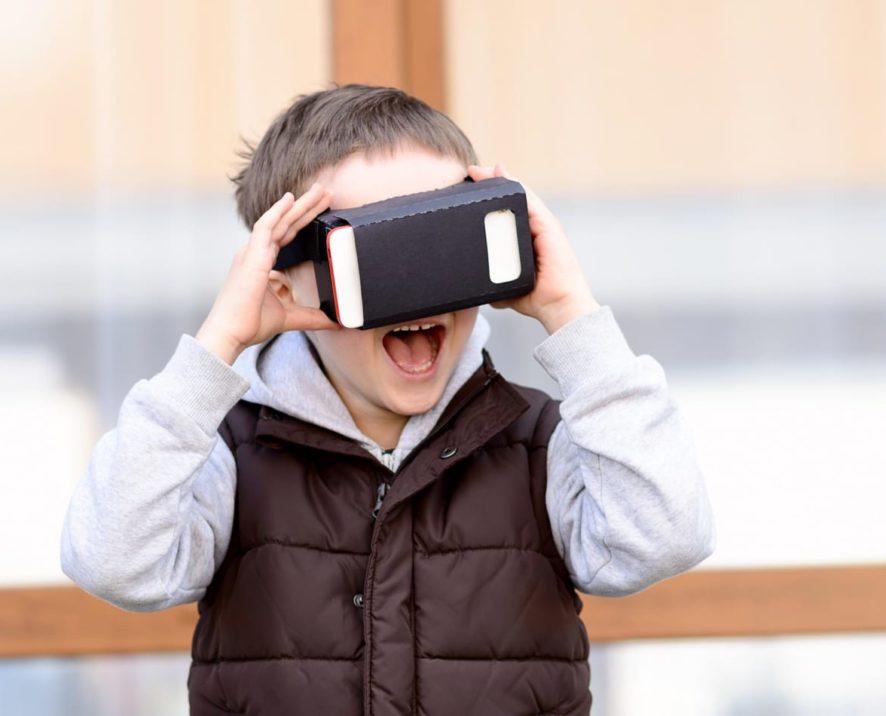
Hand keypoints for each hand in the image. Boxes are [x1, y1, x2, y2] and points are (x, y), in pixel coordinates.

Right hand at [196, 183, 339, 363]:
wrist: (231, 334)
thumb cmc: (250, 324)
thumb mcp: (290, 317)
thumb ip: (312, 316)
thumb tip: (334, 321)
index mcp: (261, 263)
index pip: (287, 236)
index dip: (303, 221)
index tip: (322, 209)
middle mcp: (255, 253)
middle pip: (285, 223)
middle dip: (306, 207)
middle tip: (325, 190)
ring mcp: (251, 252)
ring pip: (279, 220)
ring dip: (299, 205)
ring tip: (318, 191)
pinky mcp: (251, 257)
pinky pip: (265, 227)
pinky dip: (277, 212)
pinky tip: (290, 200)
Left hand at [466, 164, 598, 333]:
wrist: (558, 306)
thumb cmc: (537, 299)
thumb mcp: (508, 285)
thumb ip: (495, 283)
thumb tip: (479, 292)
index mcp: (526, 239)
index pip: (507, 211)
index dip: (489, 198)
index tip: (468, 189)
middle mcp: (536, 228)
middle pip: (513, 198)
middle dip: (492, 183)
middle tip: (470, 173)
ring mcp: (544, 225)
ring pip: (521, 194)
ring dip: (501, 180)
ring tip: (479, 171)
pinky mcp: (549, 226)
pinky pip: (530, 202)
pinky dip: (515, 187)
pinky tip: (500, 177)